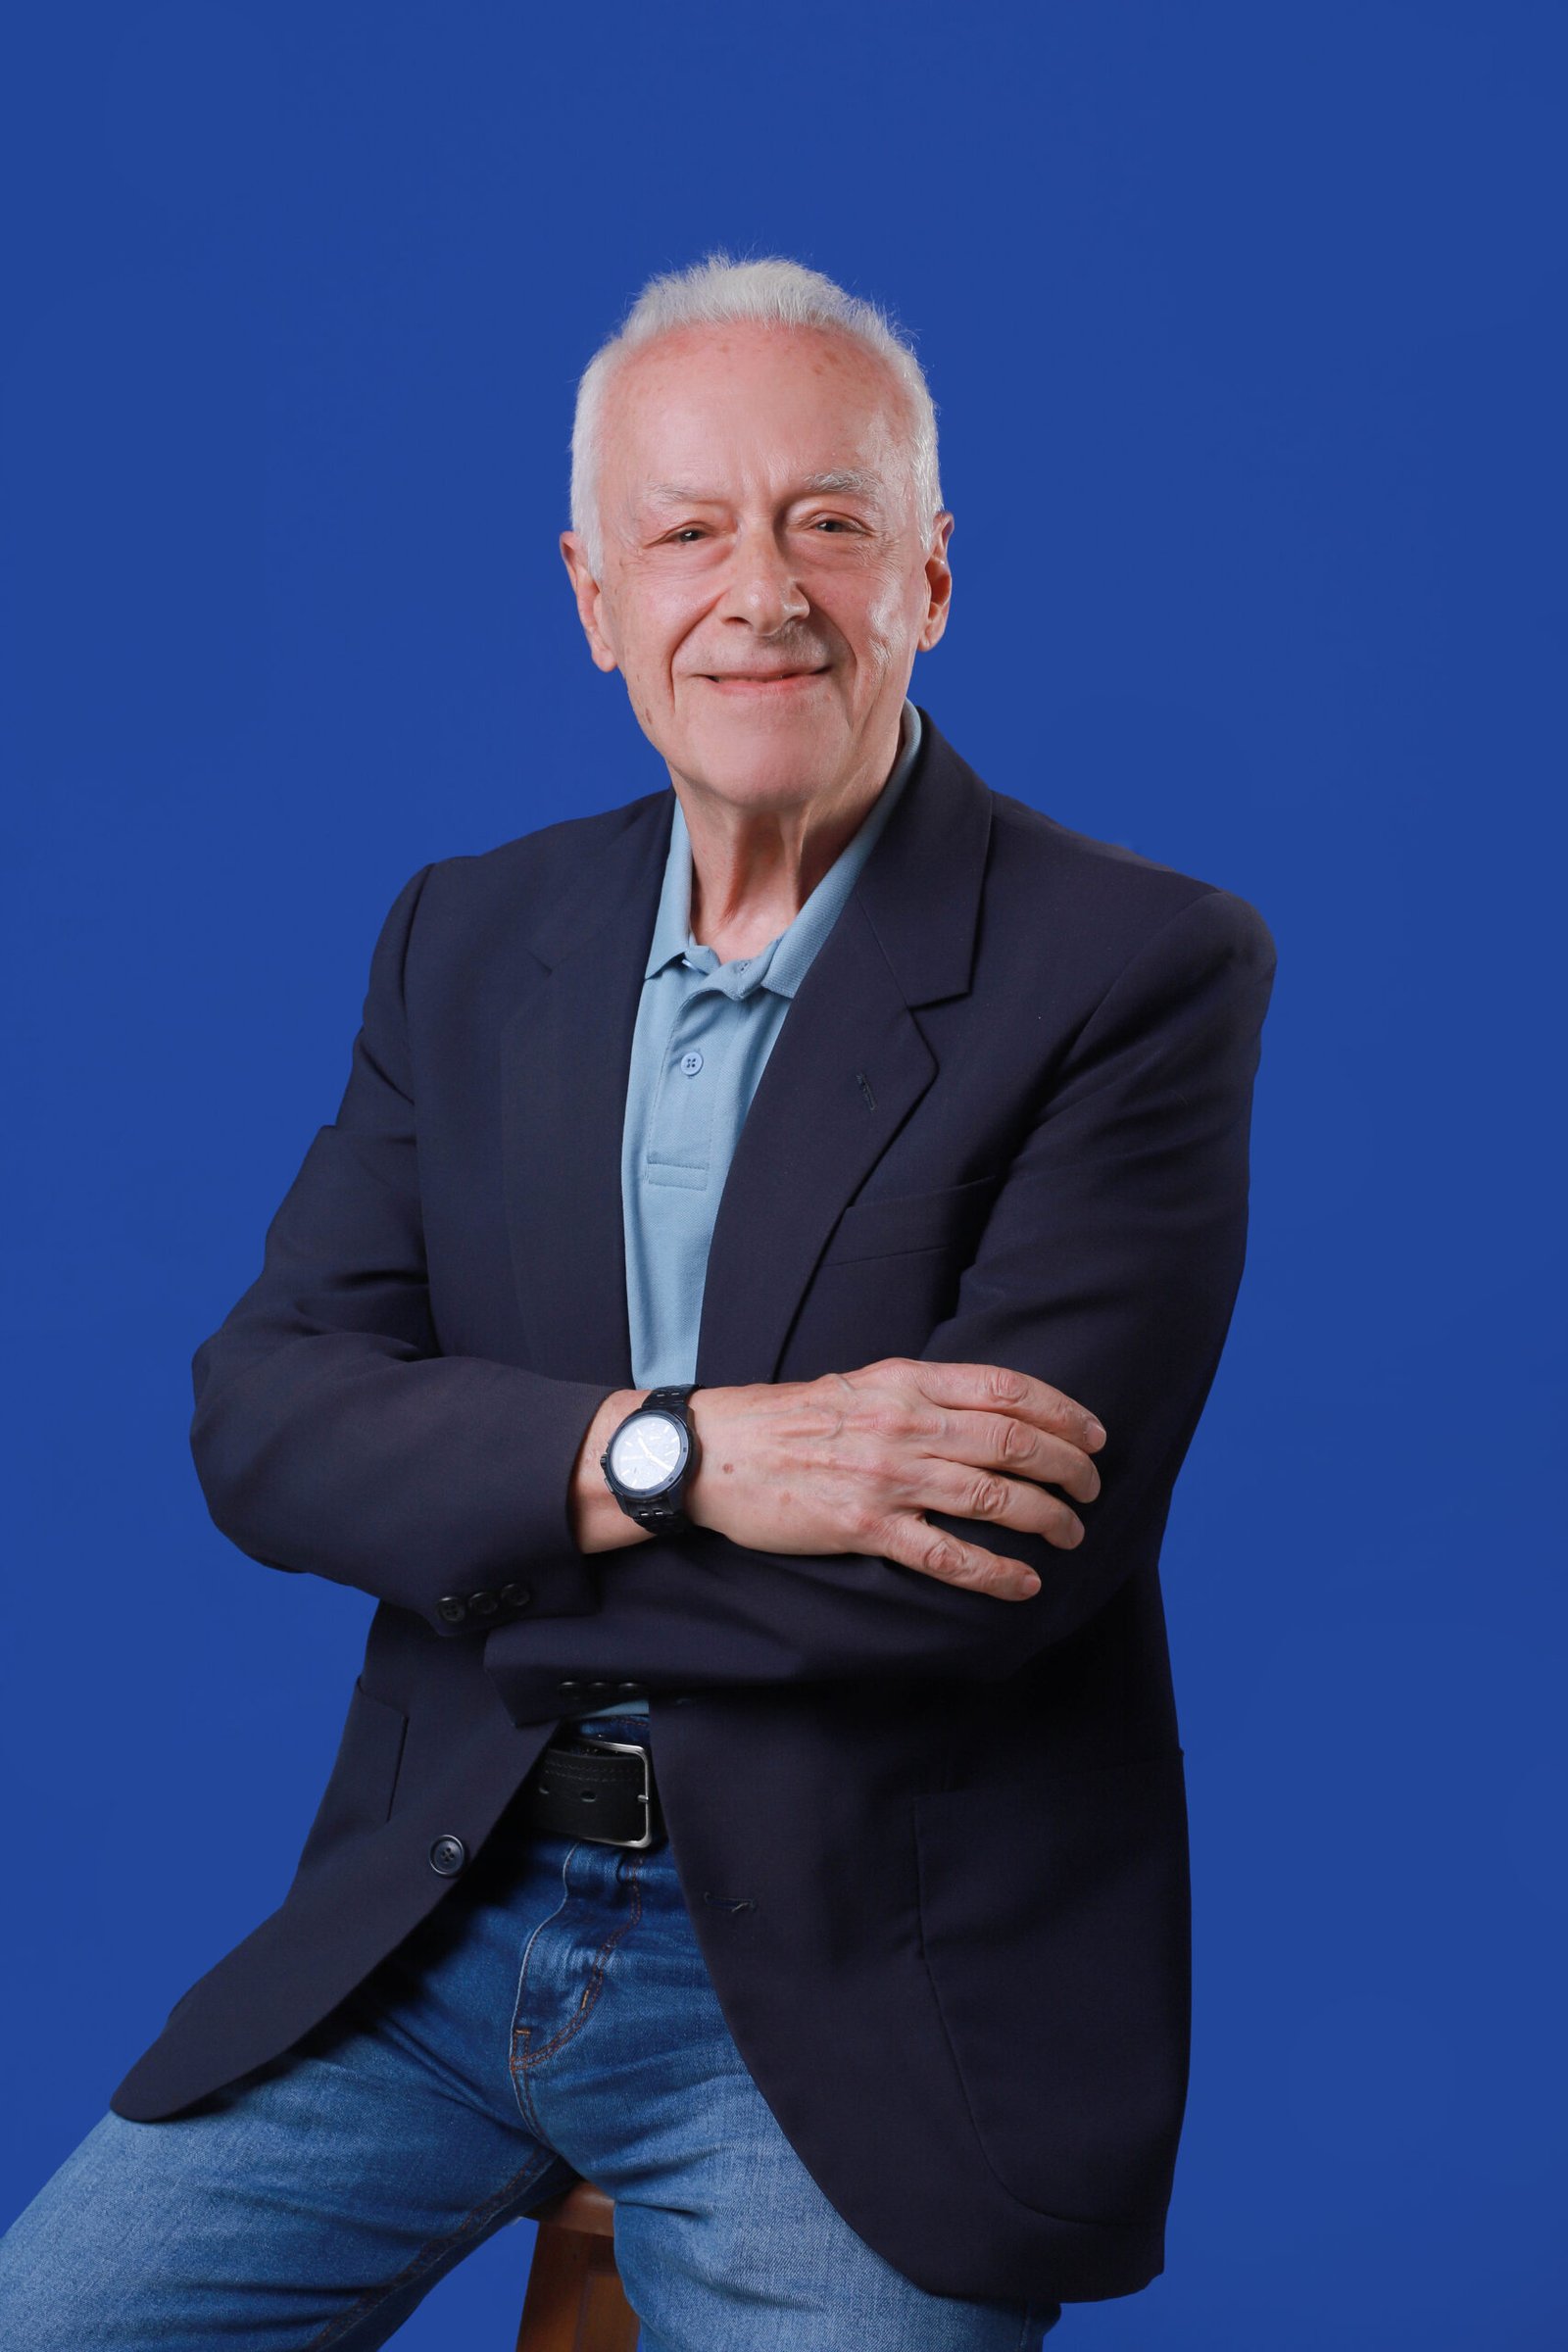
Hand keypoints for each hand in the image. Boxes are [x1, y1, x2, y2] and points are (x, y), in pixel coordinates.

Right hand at [685, 1357, 1105, 1600]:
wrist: (715, 1451)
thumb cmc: (789, 1419)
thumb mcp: (862, 1383)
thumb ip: (921, 1393)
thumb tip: (988, 1410)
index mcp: (907, 1381)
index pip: (1007, 1389)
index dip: (1063, 1412)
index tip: (1094, 1435)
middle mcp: (905, 1424)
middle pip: (1013, 1443)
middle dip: (1067, 1469)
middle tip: (1092, 1490)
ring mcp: (887, 1477)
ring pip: (992, 1498)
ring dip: (1046, 1519)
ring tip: (1071, 1534)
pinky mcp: (865, 1527)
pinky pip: (946, 1555)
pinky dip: (994, 1573)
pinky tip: (1023, 1583)